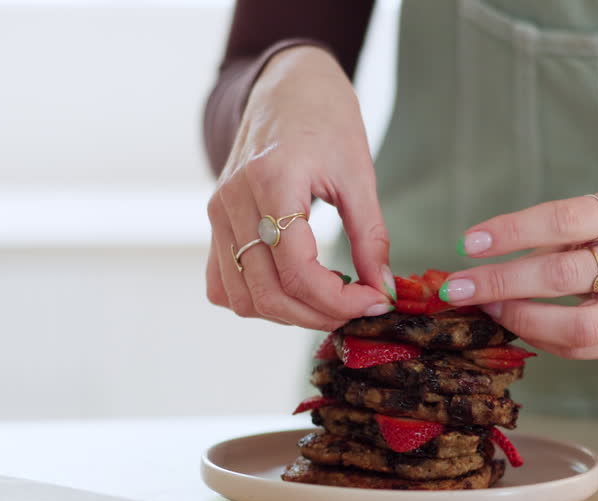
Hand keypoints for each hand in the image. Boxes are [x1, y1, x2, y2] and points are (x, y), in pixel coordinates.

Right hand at [206, 46, 394, 330]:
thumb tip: (383, 291)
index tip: (375, 301)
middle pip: (269, 293)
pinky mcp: (214, 226)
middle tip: (358, 308)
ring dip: (290, 315)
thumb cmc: (326, 122)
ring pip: (243, 299)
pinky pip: (223, 285)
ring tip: (329, 300)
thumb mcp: (359, 175)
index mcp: (271, 181)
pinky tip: (294, 290)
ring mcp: (217, 215)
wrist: (287, 89)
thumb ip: (371, 237)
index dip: (339, 300)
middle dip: (319, 315)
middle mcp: (232, 202)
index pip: (297, 269)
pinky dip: (258, 301)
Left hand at [438, 192, 597, 358]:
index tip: (468, 244)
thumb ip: (550, 239)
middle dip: (501, 281)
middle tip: (458, 286)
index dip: (512, 231)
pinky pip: (580, 349)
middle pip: (563, 274)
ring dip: (520, 319)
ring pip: (576, 325)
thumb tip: (478, 262)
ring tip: (487, 309)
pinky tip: (516, 326)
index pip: (564, 219)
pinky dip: (540, 338)